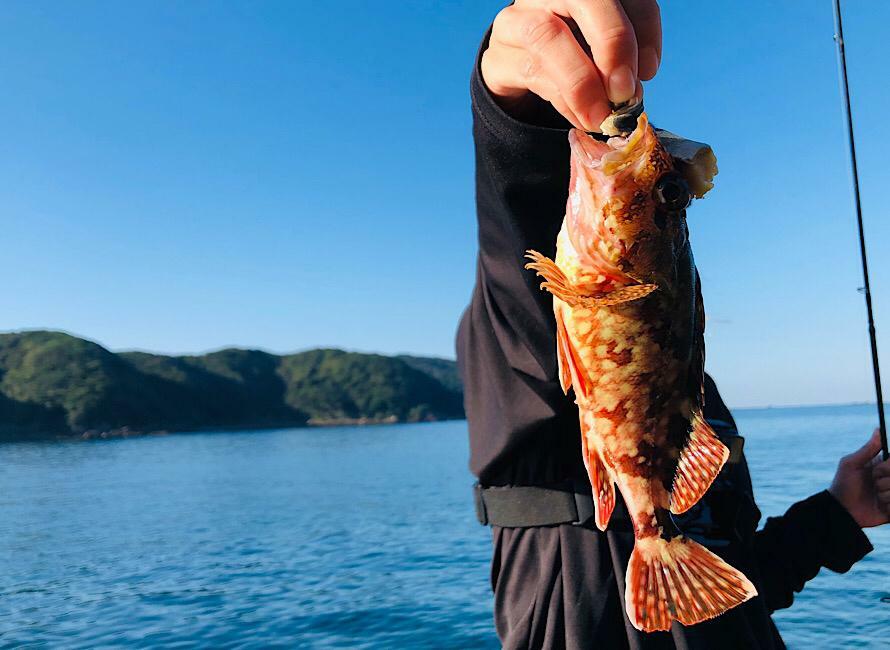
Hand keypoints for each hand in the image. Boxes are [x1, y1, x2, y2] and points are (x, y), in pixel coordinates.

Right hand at [481, 0, 661, 130]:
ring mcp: (516, 20)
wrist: (518, 71)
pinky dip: (564, 101)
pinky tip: (582, 118)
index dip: (643, 27)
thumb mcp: (604, 49)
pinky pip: (532, 73)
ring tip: (603, 116)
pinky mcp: (497, 57)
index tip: (649, 71)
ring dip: (582, 82)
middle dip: (612, 44)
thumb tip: (636, 82)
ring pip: (547, 36)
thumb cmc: (572, 54)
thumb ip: (625, 55)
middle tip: (625, 91)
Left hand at [828, 429, 889, 527]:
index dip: (887, 468)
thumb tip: (878, 429)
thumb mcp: (851, 464)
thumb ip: (868, 449)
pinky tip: (880, 507)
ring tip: (875, 497)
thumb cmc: (843, 484)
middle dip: (884, 481)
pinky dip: (888, 506)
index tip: (876, 472)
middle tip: (873, 483)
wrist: (841, 510)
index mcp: (884, 467)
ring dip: (885, 495)